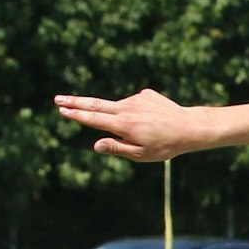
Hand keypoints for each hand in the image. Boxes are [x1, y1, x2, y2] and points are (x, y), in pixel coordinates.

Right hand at [54, 89, 206, 161]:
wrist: (190, 127)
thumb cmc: (165, 146)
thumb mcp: (141, 154)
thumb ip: (117, 148)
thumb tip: (95, 145)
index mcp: (123, 125)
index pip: (93, 118)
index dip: (76, 114)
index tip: (62, 110)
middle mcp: (126, 109)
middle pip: (95, 104)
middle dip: (75, 102)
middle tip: (58, 99)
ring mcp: (136, 99)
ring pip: (118, 107)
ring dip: (120, 117)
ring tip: (144, 130)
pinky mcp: (145, 94)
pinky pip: (135, 105)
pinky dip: (138, 114)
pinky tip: (155, 122)